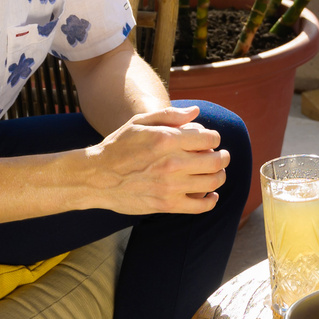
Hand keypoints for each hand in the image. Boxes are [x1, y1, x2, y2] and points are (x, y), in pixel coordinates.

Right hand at [81, 105, 228, 213]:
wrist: (95, 177)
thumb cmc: (118, 146)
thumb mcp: (140, 122)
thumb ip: (170, 115)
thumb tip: (196, 112)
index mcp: (166, 139)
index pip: (209, 139)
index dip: (214, 138)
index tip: (210, 140)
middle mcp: (171, 163)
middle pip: (216, 161)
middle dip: (223, 156)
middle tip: (221, 156)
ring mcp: (169, 186)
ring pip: (212, 182)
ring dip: (220, 176)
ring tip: (216, 172)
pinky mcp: (166, 205)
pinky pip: (200, 206)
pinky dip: (211, 201)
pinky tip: (210, 194)